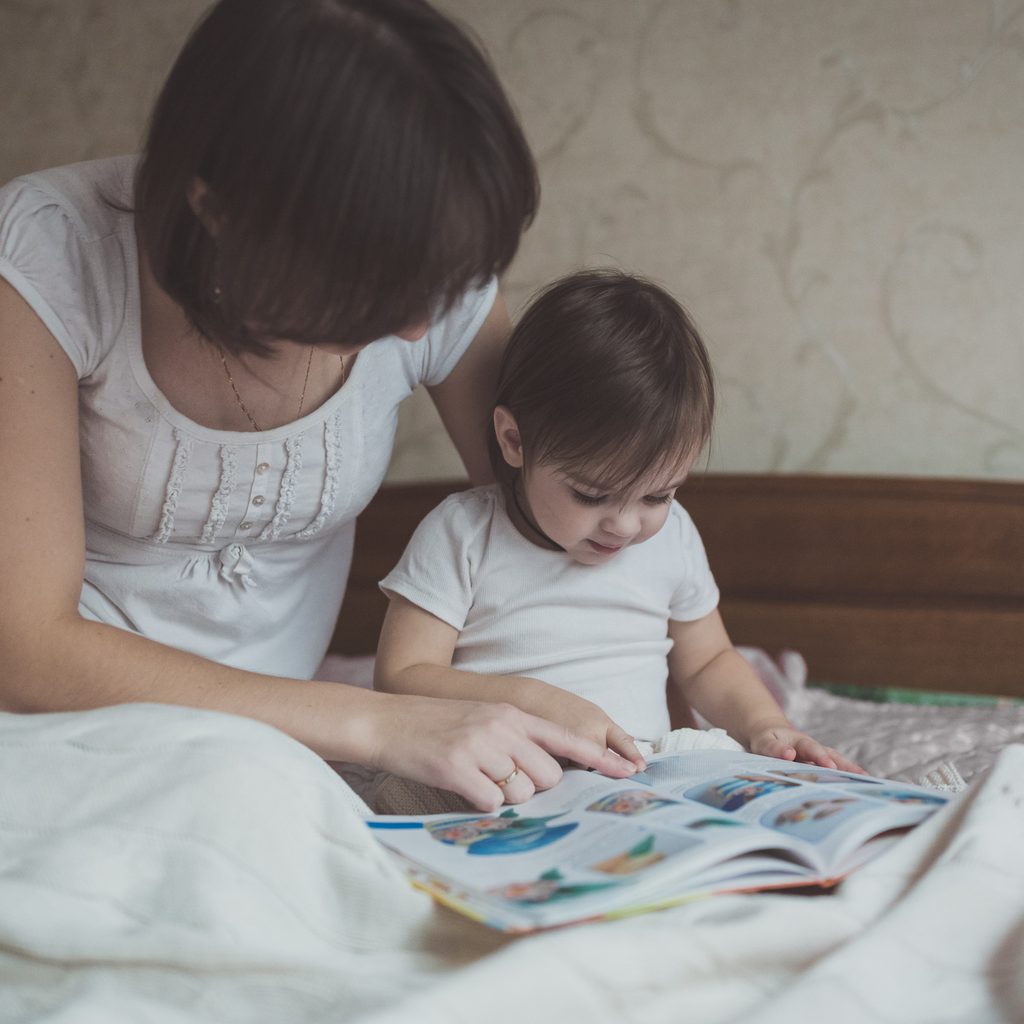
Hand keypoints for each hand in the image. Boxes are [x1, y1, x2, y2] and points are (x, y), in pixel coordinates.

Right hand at [368, 693, 640, 811]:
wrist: (386, 721)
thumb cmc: (435, 725)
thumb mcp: (482, 720)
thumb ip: (515, 739)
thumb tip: (544, 776)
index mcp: (512, 713)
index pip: (566, 738)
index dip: (600, 757)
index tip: (630, 770)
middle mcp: (502, 726)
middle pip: (548, 777)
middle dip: (533, 790)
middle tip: (502, 781)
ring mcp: (480, 746)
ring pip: (522, 794)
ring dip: (505, 799)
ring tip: (475, 779)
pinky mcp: (457, 767)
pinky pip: (490, 803)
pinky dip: (479, 804)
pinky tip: (461, 788)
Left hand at [747, 723, 865, 773]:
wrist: (770, 736)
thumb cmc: (767, 741)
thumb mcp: (764, 742)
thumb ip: (774, 748)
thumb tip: (789, 753)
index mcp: (800, 742)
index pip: (811, 749)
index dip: (820, 757)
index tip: (829, 765)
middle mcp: (814, 749)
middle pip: (832, 755)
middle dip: (844, 766)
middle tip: (860, 777)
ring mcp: (818, 758)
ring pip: (837, 763)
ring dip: (850, 772)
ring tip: (867, 783)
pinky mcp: (819, 767)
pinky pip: (834, 772)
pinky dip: (846, 779)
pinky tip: (859, 790)